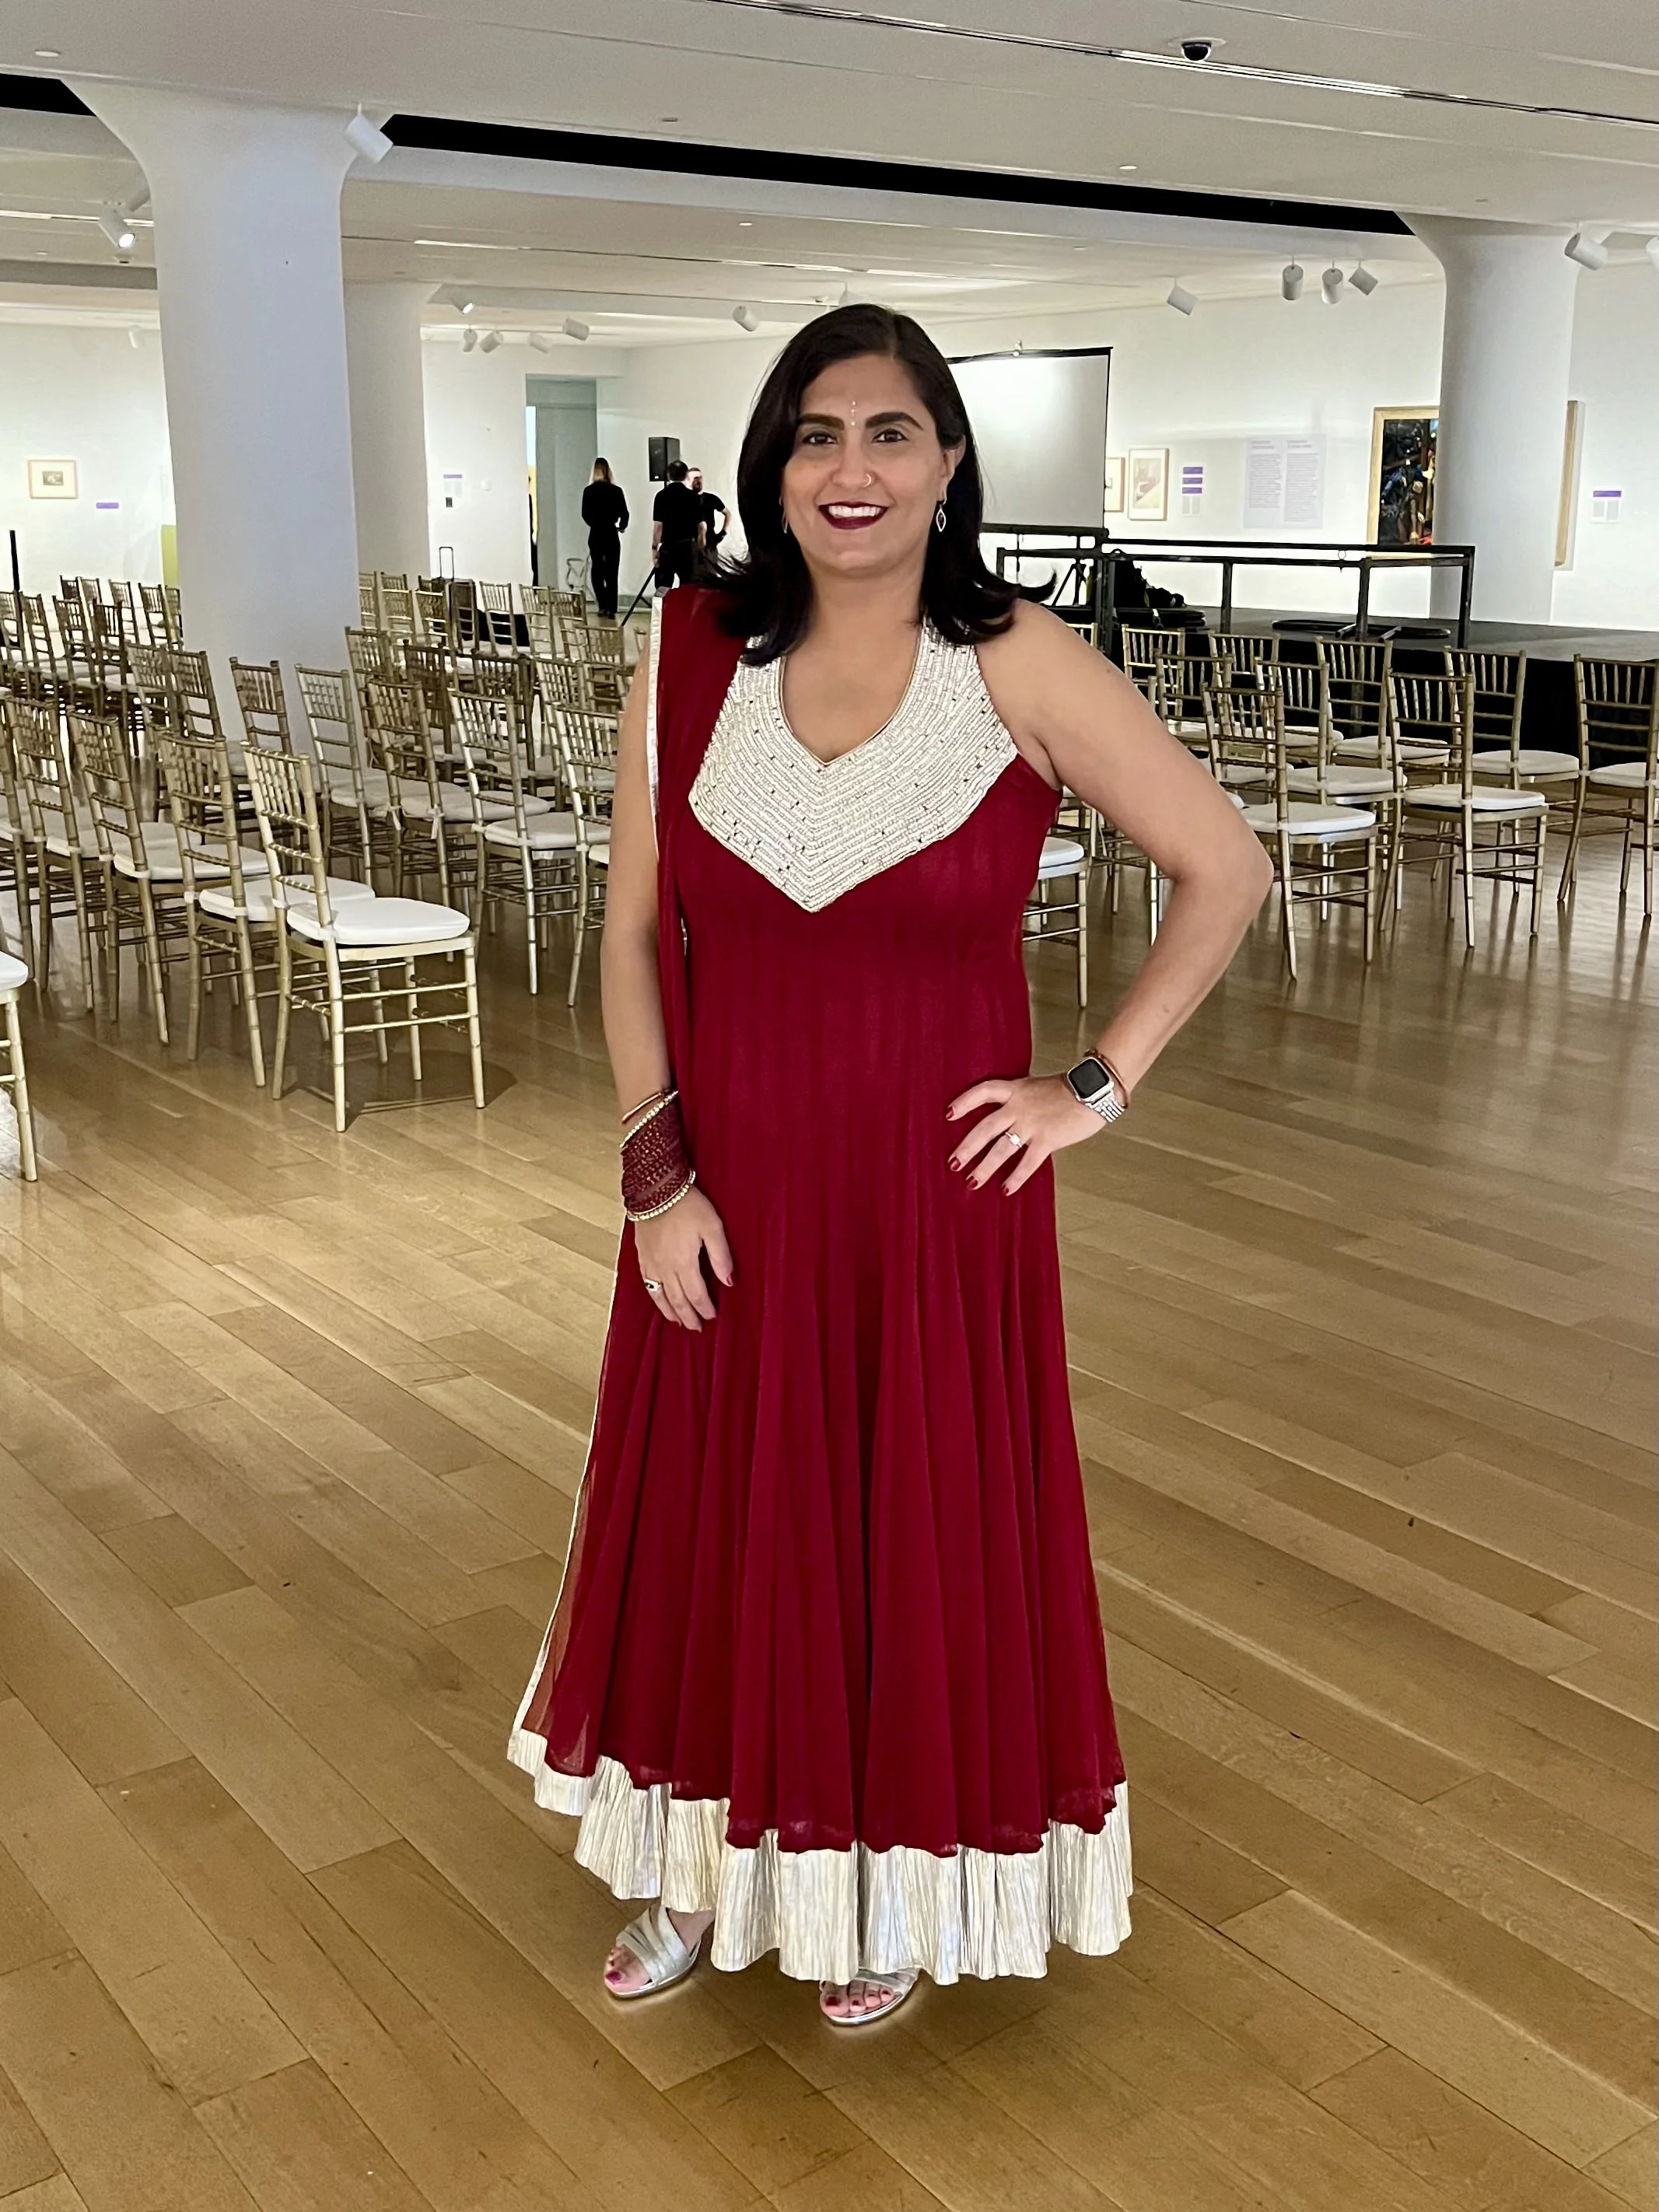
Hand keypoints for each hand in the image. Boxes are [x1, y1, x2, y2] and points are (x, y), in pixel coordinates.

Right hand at [635, 1186, 732, 1330]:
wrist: (655, 1189)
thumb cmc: (688, 1205)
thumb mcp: (713, 1227)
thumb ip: (721, 1256)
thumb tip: (729, 1282)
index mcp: (684, 1263)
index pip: (697, 1294)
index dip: (705, 1308)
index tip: (712, 1316)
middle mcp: (665, 1268)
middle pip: (678, 1300)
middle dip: (689, 1316)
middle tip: (697, 1328)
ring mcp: (651, 1263)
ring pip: (660, 1296)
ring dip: (670, 1311)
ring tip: (678, 1322)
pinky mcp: (642, 1256)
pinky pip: (648, 1284)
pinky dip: (655, 1297)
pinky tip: (659, 1299)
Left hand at [946, 1073, 1107, 1195]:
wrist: (1095, 1089)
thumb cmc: (1071, 1089)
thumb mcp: (1039, 1087)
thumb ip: (1023, 1100)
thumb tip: (1011, 1118)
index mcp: (1016, 1089)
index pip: (983, 1092)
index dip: (964, 1102)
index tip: (949, 1114)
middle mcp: (1019, 1106)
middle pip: (985, 1128)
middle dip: (967, 1147)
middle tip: (953, 1162)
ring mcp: (1032, 1124)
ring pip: (1001, 1149)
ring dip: (984, 1167)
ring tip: (972, 1182)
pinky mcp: (1047, 1139)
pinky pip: (1027, 1162)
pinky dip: (1015, 1177)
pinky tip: (1005, 1190)